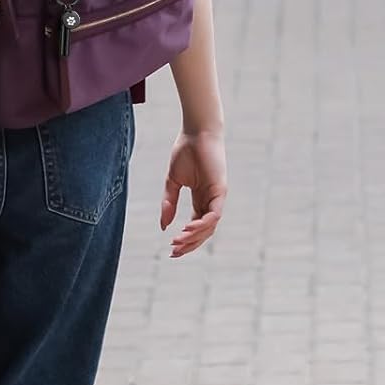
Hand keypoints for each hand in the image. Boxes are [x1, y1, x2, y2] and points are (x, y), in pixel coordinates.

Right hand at [162, 128, 226, 257]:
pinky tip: (188, 228)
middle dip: (190, 244)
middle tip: (174, 252)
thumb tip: (163, 226)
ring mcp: (217, 196)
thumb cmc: (185, 152)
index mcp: (200, 199)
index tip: (171, 250)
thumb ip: (168, 203)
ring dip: (194, 236)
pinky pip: (214, 213)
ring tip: (178, 242)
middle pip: (204, 231)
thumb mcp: (172, 181)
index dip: (185, 240)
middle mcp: (210, 200)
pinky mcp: (220, 189)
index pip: (195, 227)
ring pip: (209, 226)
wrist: (195, 132)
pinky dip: (203, 223)